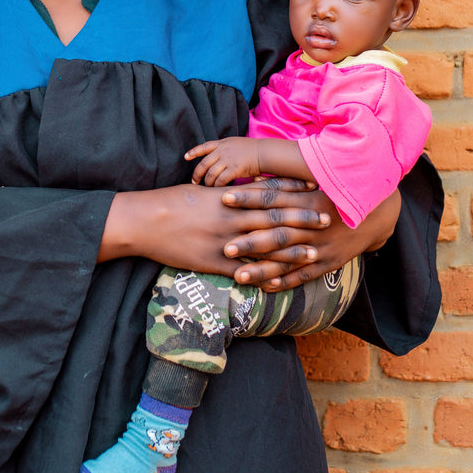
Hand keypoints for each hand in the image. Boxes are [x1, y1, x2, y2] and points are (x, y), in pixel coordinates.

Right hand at [100, 178, 323, 278]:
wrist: (145, 221)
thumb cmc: (171, 201)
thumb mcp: (201, 191)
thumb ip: (225, 193)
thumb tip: (243, 190)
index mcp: (229, 198)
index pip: (268, 192)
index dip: (293, 191)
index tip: (314, 189)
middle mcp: (232, 218)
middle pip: (275, 218)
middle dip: (303, 219)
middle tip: (327, 220)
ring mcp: (224, 243)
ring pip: (266, 247)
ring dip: (292, 251)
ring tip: (314, 253)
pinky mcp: (214, 264)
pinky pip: (244, 273)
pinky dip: (264, 278)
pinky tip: (280, 282)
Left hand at [184, 137, 259, 186]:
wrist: (265, 152)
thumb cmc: (253, 149)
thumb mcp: (236, 143)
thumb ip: (226, 149)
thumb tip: (218, 157)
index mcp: (222, 143)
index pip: (204, 146)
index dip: (193, 152)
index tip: (185, 157)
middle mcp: (222, 150)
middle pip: (203, 163)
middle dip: (197, 174)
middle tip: (194, 181)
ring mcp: (227, 159)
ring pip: (211, 173)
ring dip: (207, 182)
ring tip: (206, 188)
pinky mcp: (234, 169)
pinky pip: (221, 180)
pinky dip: (217, 186)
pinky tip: (216, 190)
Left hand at [222, 183, 400, 291]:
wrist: (379, 213)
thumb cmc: (341, 192)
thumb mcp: (319, 182)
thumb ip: (289, 183)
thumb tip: (256, 177)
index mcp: (310, 199)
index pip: (273, 198)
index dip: (248, 198)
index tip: (224, 198)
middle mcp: (314, 225)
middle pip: (278, 233)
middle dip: (251, 241)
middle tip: (225, 247)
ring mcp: (322, 247)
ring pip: (288, 259)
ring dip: (263, 269)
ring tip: (238, 276)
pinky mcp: (330, 263)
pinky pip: (305, 275)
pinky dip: (286, 282)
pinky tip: (266, 287)